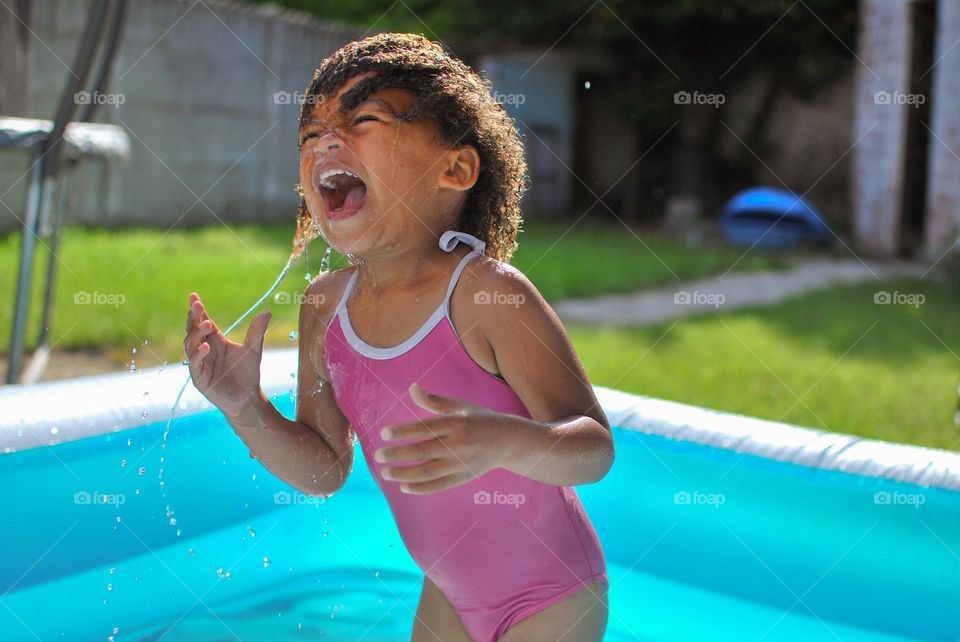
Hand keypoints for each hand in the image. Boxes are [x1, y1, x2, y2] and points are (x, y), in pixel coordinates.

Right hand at [183, 292, 270, 419]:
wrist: (247, 397)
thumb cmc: (248, 373)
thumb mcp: (253, 350)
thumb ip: (256, 332)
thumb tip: (267, 312)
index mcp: (215, 340)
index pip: (203, 321)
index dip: (197, 309)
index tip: (193, 296)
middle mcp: (204, 349)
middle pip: (193, 329)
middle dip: (193, 317)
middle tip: (197, 305)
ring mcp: (199, 363)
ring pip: (190, 344)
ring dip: (196, 334)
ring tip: (205, 324)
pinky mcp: (198, 377)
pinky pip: (194, 363)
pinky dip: (198, 354)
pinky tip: (205, 346)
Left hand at [374, 382, 517, 493]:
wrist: (508, 441)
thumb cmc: (479, 419)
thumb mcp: (459, 405)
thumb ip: (433, 400)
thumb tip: (411, 388)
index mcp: (456, 423)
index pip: (424, 428)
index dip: (402, 431)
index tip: (384, 433)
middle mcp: (458, 445)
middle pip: (422, 452)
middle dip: (397, 455)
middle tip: (378, 456)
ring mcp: (461, 464)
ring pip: (427, 472)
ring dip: (403, 474)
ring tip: (385, 473)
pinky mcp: (463, 478)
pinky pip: (438, 486)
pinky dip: (420, 488)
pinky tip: (403, 486)